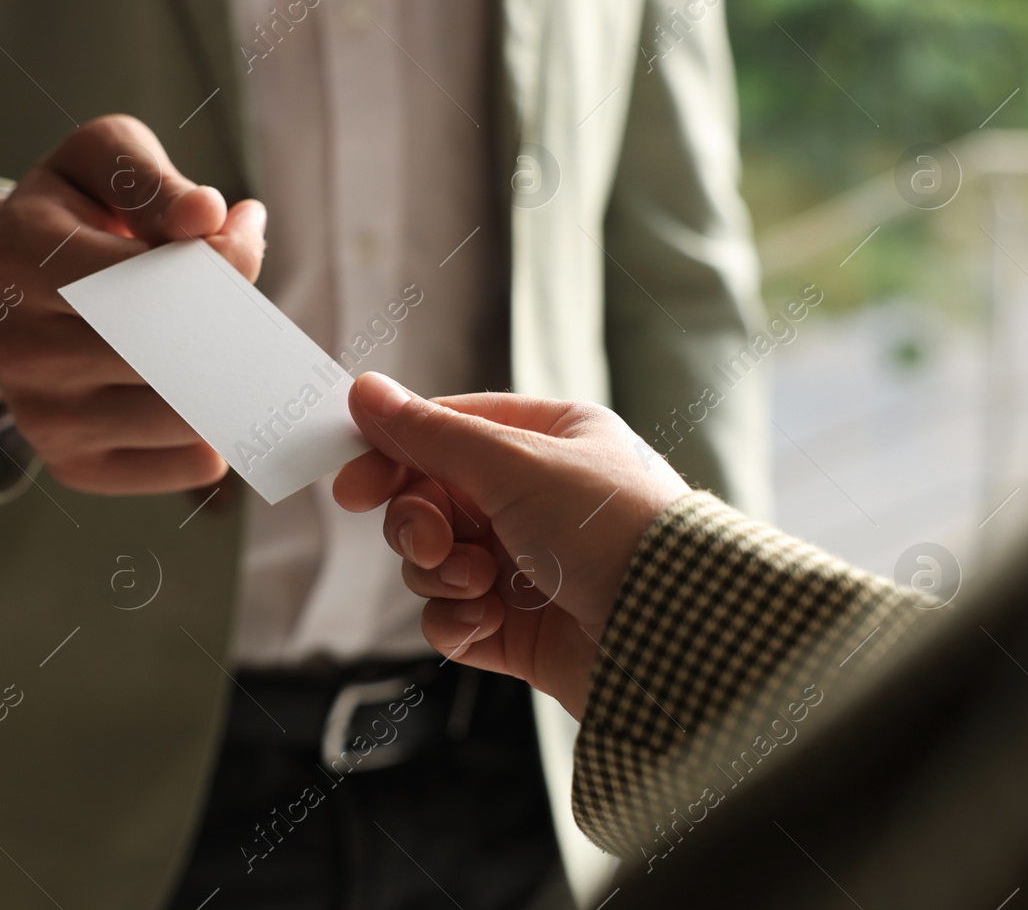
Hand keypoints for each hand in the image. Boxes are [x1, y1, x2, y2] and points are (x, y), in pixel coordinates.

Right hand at [0, 115, 265, 493]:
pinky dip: (223, 431)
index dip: (217, 262)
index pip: (142, 274)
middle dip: (233, 324)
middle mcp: (21, 348)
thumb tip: (208, 215)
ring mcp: (43, 417)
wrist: (13, 289)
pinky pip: (186, 465)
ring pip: (186, 413)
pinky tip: (210, 391)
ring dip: (236, 379)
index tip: (241, 242)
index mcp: (21, 258)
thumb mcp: (100, 161)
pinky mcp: (75, 466)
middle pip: (167, 350)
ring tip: (236, 342)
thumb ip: (152, 178)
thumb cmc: (76, 215)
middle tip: (254, 303)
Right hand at [332, 373, 689, 715]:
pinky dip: (456, 620)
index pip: (446, 432)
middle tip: (436, 540)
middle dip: (419, 523)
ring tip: (481, 583)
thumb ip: (431, 434)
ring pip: (434, 561)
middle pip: (431, 499)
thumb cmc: (615, 529)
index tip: (354, 484)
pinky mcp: (521, 628)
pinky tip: (486, 621)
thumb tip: (365, 393)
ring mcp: (527, 565)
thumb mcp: (515, 463)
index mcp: (547, 441)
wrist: (674, 634)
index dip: (395, 455)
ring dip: (441, 573)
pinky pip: (452, 618)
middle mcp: (536, 499)